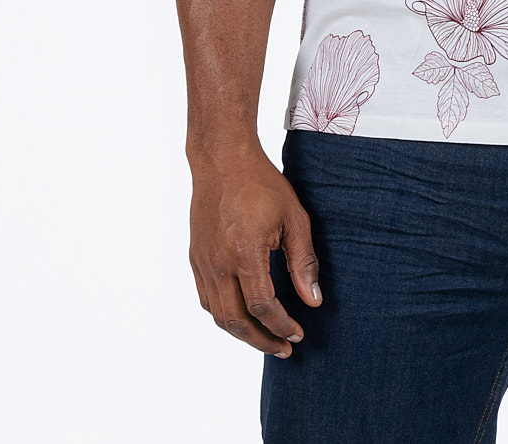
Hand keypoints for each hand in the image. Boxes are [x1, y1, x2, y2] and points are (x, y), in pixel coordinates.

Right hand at [188, 143, 321, 355]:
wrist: (222, 160)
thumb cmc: (261, 184)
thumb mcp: (294, 218)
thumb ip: (303, 261)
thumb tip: (312, 301)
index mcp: (244, 253)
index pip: (262, 307)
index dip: (281, 326)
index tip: (298, 333)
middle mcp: (218, 263)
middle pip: (235, 321)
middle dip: (261, 341)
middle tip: (284, 348)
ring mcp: (202, 262)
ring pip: (217, 315)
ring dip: (242, 332)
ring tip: (265, 337)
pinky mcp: (195, 258)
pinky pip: (206, 299)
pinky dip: (224, 314)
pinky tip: (242, 314)